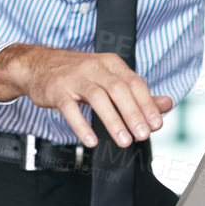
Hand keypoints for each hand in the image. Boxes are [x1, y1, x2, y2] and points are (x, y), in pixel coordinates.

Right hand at [0, 44, 173, 148]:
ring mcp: (75, 78)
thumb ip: (137, 92)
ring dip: (113, 121)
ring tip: (124, 141)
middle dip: (133, 113)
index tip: (156, 124)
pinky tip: (91, 141)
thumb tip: (167, 104)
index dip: (147, 104)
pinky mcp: (57, 91)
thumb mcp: (109, 77)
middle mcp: (94, 67)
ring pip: (98, 98)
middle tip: (143, 135)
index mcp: (111, 64)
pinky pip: (70, 109)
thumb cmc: (78, 75)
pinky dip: (82, 125)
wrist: (37, 65)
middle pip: (119, 89)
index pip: (135, 83)